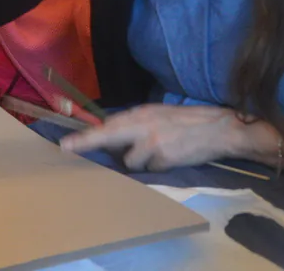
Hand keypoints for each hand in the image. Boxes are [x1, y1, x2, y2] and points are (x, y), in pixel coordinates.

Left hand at [58, 104, 244, 171]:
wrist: (218, 129)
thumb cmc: (187, 122)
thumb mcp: (158, 115)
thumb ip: (136, 124)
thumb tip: (112, 137)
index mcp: (141, 113)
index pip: (108, 124)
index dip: (86, 135)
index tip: (66, 143)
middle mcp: (143, 125)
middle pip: (107, 136)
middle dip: (86, 143)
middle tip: (67, 148)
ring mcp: (152, 142)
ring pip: (131, 161)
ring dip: (139, 162)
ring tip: (158, 153)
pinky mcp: (164, 157)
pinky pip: (150, 169)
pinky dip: (157, 167)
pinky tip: (171, 158)